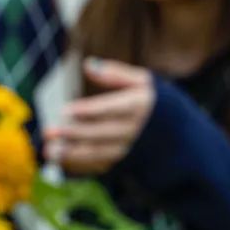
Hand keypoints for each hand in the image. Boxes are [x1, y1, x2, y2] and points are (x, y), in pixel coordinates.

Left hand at [42, 57, 154, 174]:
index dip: (89, 110)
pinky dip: (80, 165)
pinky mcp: (125, 162)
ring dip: (73, 154)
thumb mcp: (143, 81)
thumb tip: (88, 64)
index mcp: (139, 106)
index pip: (111, 108)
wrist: (180, 136)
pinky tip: (60, 161)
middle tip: (49, 132)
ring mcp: (130, 149)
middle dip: (74, 134)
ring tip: (50, 151)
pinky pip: (100, 165)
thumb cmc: (154, 102)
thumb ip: (116, 73)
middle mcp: (135, 130)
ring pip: (99, 153)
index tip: (65, 110)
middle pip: (101, 133)